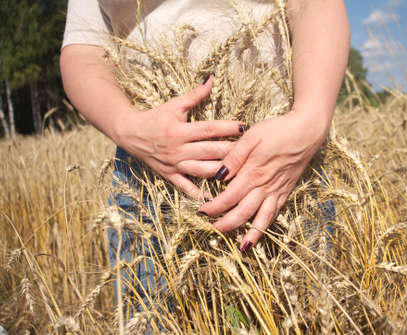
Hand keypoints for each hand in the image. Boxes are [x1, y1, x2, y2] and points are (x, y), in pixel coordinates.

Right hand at [114, 76, 243, 199]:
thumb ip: (195, 94)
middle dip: (231, 151)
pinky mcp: (169, 175)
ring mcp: (174, 164)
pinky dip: (199, 194)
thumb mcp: (174, 105)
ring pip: (202, 171)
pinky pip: (186, 187)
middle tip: (251, 151)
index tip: (244, 127)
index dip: (227, 128)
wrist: (130, 134)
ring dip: (221, 172)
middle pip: (210, 152)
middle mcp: (177, 149)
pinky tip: (214, 198)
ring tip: (240, 171)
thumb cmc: (155, 117)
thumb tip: (211, 78)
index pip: (208, 129)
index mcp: (179, 130)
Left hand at [198, 107, 331, 250]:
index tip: (202, 211)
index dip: (214, 207)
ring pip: (262, 217)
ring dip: (251, 233)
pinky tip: (262, 230)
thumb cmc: (278, 130)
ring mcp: (277, 190)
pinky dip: (268, 224)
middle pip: (243, 212)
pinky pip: (276, 212)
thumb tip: (219, 176)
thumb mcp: (251, 137)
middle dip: (227, 223)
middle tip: (215, 229)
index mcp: (253, 172)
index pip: (229, 197)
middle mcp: (265, 186)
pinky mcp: (286, 190)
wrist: (307, 130)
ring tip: (243, 246)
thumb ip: (234, 157)